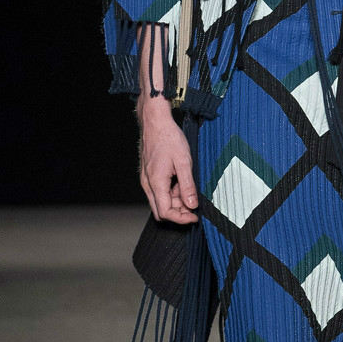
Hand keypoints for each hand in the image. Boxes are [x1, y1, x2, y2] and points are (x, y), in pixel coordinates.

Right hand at [138, 98, 199, 223]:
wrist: (155, 122)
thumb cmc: (168, 138)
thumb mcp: (184, 162)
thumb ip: (188, 186)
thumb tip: (192, 205)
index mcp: (156, 183)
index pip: (166, 213)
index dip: (181, 218)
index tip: (195, 216)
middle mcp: (148, 184)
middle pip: (161, 211)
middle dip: (178, 212)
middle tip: (194, 206)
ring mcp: (147, 180)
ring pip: (160, 201)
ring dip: (176, 201)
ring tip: (189, 188)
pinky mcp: (149, 175)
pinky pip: (159, 191)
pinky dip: (171, 192)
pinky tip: (181, 181)